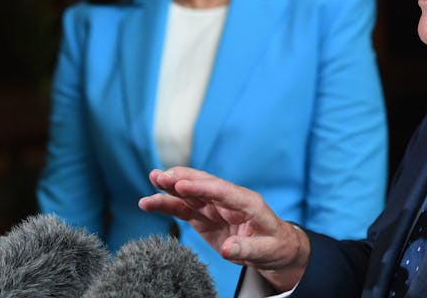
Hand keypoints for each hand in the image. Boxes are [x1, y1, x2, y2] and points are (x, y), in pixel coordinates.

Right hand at [138, 166, 309, 290]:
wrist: (276, 249)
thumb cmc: (276, 246)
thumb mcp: (267, 250)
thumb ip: (247, 249)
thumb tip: (227, 249)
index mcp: (247, 202)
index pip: (222, 191)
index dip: (201, 187)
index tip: (181, 185)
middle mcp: (229, 200)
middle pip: (204, 185)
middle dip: (182, 179)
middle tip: (159, 176)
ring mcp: (215, 208)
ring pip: (190, 194)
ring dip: (171, 187)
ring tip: (152, 180)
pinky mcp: (205, 218)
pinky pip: (184, 209)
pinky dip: (168, 204)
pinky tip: (150, 202)